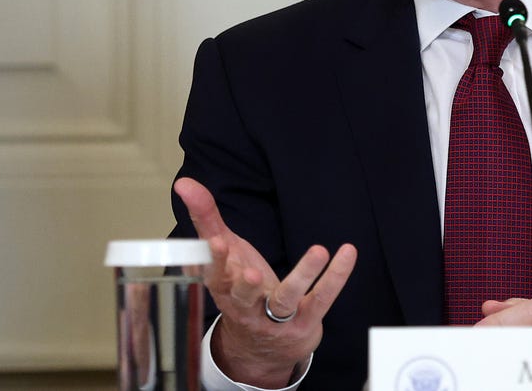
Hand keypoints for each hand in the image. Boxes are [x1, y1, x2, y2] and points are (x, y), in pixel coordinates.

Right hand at [173, 177, 357, 387]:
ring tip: (318, 251)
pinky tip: (347, 252)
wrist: (261, 348)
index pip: (211, 277)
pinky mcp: (304, 322)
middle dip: (243, 283)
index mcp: (223, 288)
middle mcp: (245, 306)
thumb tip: (184, 183)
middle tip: (249, 270)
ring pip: (285, 299)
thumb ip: (207, 218)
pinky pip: (321, 298)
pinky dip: (335, 277)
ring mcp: (275, 318)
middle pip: (241, 296)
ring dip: (301, 276)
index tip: (214, 243)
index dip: (212, 262)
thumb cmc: (241, 288)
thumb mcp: (226, 253)